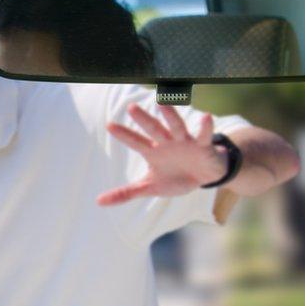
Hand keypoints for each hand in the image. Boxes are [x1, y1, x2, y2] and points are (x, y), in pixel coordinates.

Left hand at [99, 104, 226, 205]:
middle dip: (143, 120)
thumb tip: (99, 202)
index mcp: (153, 151)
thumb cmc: (175, 178)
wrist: (205, 177)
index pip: (136, 142)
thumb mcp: (150, 187)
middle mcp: (167, 142)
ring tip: (162, 103)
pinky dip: (205, 127)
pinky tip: (205, 117)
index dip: (124, 135)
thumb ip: (126, 193)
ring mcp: (185, 142)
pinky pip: (204, 136)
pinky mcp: (203, 146)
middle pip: (153, 130)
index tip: (109, 125)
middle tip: (131, 108)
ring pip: (176, 127)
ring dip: (170, 116)